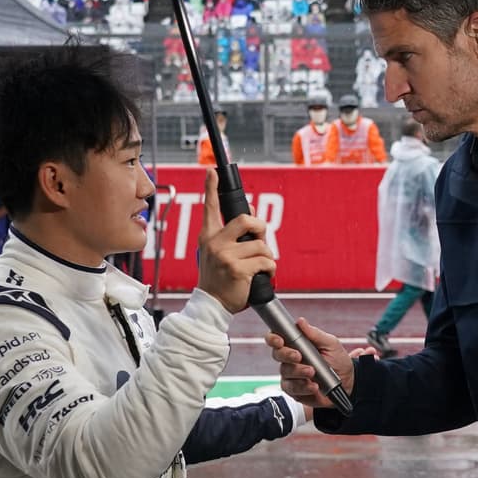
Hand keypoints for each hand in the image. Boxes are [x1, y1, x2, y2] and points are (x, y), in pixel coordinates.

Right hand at [196, 168, 274, 312]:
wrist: (211, 305)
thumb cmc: (217, 279)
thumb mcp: (216, 254)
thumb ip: (229, 235)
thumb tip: (252, 213)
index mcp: (207, 236)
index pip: (209, 207)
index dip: (211, 187)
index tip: (212, 172)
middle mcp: (214, 243)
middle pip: (246, 219)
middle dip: (261, 228)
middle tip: (261, 239)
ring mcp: (225, 255)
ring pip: (260, 244)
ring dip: (267, 256)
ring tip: (261, 266)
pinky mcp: (237, 269)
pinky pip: (265, 261)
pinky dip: (270, 269)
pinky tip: (264, 275)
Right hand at [265, 317, 352, 408]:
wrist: (348, 381)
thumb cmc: (338, 360)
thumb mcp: (330, 344)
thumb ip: (314, 334)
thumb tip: (300, 322)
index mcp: (296, 345)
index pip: (276, 339)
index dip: (273, 338)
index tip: (280, 341)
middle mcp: (290, 359)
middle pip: (277, 355)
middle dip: (287, 355)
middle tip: (299, 357)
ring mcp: (291, 375)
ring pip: (285, 372)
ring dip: (298, 372)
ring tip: (313, 372)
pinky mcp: (295, 390)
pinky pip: (292, 389)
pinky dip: (303, 387)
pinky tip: (313, 386)